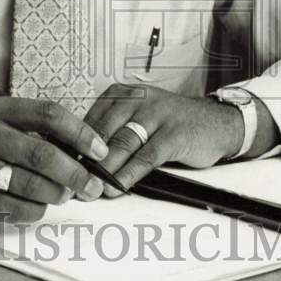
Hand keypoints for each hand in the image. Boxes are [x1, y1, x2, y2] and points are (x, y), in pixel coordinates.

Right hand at [0, 95, 108, 225]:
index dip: (80, 133)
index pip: (48, 114)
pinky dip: (36, 210)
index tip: (100, 150)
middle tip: (92, 185)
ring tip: (63, 194)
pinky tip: (36, 205)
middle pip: (43, 154)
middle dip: (76, 173)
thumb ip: (34, 127)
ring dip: (57, 194)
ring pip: (33, 186)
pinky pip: (17, 210)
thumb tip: (85, 149)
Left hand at [84, 83, 243, 196]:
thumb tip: (78, 158)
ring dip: (104, 169)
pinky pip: (146, 156)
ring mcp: (157, 114)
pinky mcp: (174, 133)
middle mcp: (138, 99)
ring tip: (92, 187)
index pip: (90, 119)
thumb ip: (112, 132)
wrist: (217, 123)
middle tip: (73, 181)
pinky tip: (119, 186)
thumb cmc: (170, 123)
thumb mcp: (138, 117)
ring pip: (122, 143)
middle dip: (86, 160)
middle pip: (103, 132)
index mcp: (122, 93)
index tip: (63, 166)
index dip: (75, 145)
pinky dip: (129, 173)